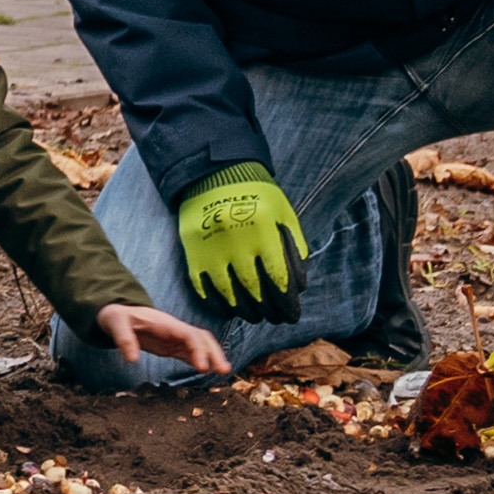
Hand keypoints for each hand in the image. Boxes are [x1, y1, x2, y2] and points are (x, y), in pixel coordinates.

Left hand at [99, 302, 231, 376]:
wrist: (118, 313)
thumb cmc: (117, 317)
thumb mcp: (114, 324)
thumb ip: (123, 339)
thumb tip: (133, 360)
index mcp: (165, 324)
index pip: (188, 335)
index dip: (198, 349)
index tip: (203, 367)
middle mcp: (175, 330)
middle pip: (202, 338)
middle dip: (215, 352)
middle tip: (224, 371)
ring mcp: (175, 338)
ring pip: (201, 345)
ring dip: (213, 357)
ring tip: (224, 373)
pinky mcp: (173, 346)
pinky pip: (192, 353)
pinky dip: (202, 361)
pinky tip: (209, 372)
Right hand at [174, 165, 306, 309]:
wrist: (214, 175)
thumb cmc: (257, 195)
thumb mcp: (283, 212)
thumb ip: (294, 245)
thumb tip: (299, 282)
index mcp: (262, 231)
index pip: (277, 278)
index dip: (286, 301)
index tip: (291, 314)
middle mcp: (236, 242)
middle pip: (254, 291)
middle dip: (268, 310)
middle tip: (276, 318)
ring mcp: (212, 249)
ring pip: (229, 294)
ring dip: (244, 311)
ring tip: (255, 316)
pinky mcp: (194, 252)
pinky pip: (203, 287)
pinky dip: (217, 303)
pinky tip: (229, 309)